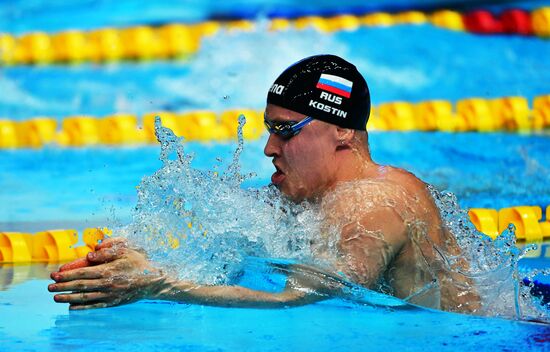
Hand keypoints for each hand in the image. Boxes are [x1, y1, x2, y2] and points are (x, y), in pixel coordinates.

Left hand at [48, 238, 165, 309]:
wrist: (153, 281)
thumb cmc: (138, 263)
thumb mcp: (126, 251)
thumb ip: (107, 251)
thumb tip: (89, 255)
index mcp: (108, 270)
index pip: (83, 273)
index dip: (67, 274)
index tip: (54, 274)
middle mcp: (107, 284)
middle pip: (81, 286)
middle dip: (63, 286)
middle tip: (49, 286)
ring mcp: (110, 295)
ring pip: (85, 297)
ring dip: (68, 297)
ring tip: (55, 297)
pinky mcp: (113, 302)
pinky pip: (95, 306)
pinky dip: (83, 307)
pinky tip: (72, 307)